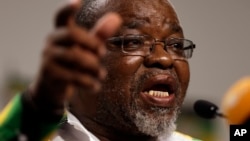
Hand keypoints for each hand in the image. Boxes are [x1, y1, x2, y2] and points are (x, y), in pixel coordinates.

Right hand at [27, 0, 121, 114]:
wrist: (53, 88)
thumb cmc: (73, 64)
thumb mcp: (86, 50)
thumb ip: (100, 35)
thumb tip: (116, 17)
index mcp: (61, 32)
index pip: (61, 17)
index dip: (67, 9)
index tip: (78, 2)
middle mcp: (52, 41)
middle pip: (72, 34)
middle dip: (92, 43)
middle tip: (103, 53)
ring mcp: (48, 57)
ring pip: (74, 56)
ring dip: (93, 66)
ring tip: (101, 75)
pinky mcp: (48, 74)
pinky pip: (72, 76)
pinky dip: (88, 82)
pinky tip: (95, 86)